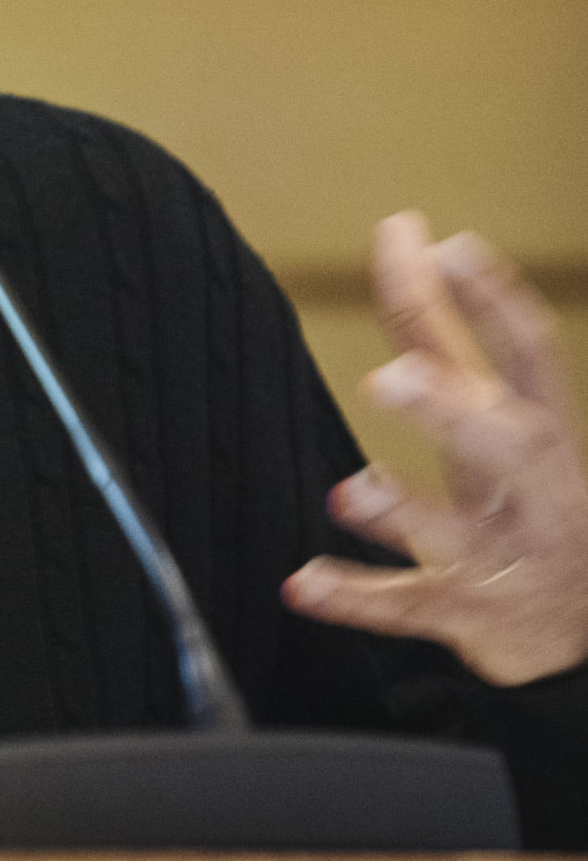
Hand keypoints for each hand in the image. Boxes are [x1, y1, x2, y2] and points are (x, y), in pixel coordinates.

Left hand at [282, 213, 587, 685]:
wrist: (578, 631)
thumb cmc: (525, 498)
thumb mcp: (497, 415)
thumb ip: (440, 328)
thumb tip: (405, 230)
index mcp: (538, 433)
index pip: (531, 357)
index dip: (495, 302)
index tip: (453, 248)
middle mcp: (528, 491)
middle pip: (503, 445)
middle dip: (451, 411)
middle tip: (390, 377)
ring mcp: (500, 556)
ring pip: (457, 533)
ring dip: (404, 512)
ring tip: (351, 491)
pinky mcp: (466, 614)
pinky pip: (408, 607)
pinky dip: (354, 598)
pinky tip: (301, 583)